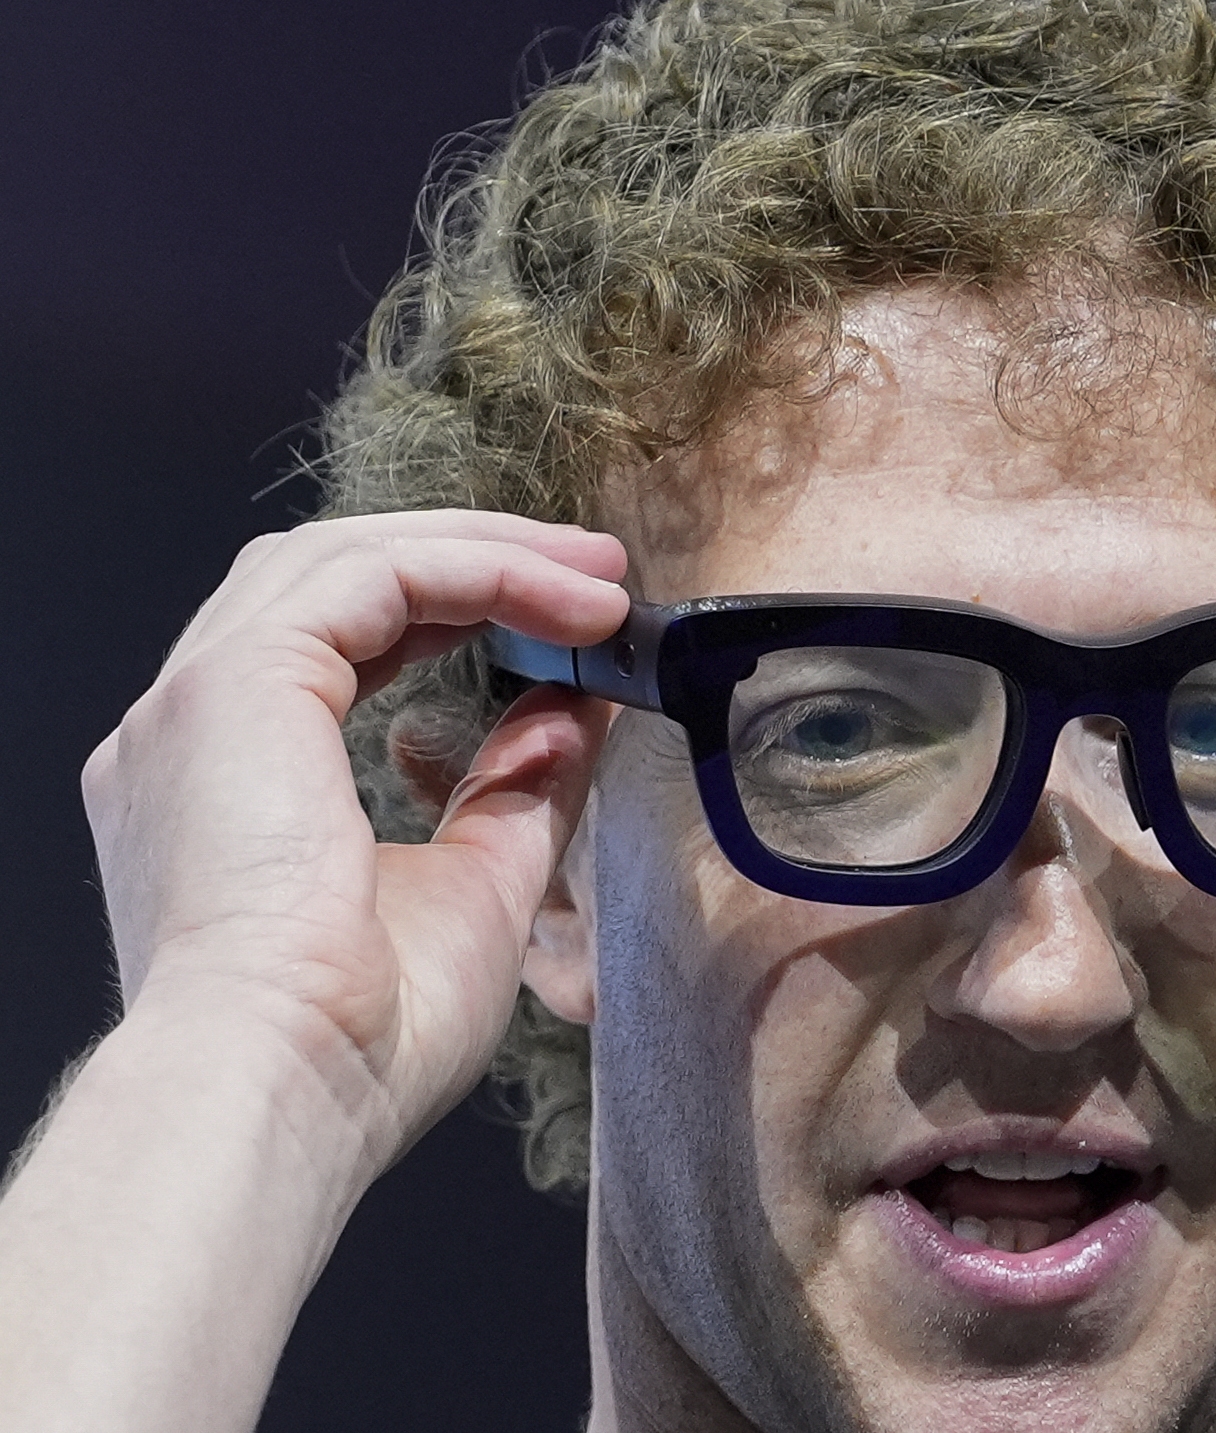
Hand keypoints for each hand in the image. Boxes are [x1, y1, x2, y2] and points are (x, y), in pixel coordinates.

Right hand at [80, 510, 628, 1168]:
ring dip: (485, 552)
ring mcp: (196, 701)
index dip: (457, 608)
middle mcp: (190, 732)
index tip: (570, 621)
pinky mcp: (233, 684)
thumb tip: (571, 709)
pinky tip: (566, 602)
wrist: (284, 1091)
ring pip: (347, 558)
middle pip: (333, 576)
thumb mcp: (476, 886)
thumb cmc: (362, 1040)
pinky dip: (477, 572)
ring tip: (598, 576)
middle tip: (597, 571)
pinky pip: (370, 578)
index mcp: (228, 785)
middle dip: (475, 558)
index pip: (338, 641)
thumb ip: (517, 786)